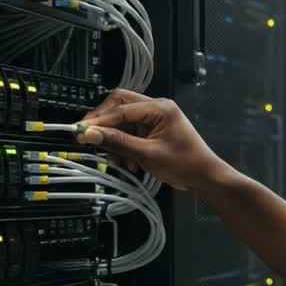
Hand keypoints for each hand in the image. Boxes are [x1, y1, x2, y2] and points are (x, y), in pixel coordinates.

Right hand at [76, 89, 230, 191]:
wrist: (205, 178)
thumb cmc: (183, 164)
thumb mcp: (147, 154)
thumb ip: (117, 142)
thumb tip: (88, 134)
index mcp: (159, 107)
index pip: (121, 108)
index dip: (98, 121)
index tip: (79, 133)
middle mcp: (156, 108)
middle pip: (119, 107)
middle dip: (104, 125)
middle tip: (89, 140)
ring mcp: (154, 119)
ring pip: (122, 122)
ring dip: (115, 141)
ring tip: (116, 161)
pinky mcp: (152, 132)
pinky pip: (129, 134)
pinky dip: (124, 148)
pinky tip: (128, 164)